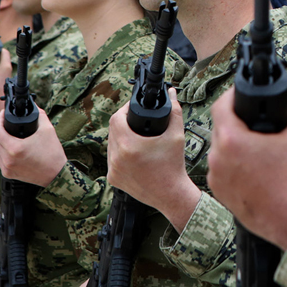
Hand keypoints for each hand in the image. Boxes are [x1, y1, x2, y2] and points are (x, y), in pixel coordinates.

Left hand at [0, 107, 65, 185]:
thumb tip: (33, 106)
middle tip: (6, 121)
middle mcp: (7, 160)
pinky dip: (1, 151)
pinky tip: (8, 146)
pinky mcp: (8, 174)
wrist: (56, 174)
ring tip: (7, 133)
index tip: (4, 114)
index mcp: (14, 149)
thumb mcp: (47, 129)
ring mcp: (7, 168)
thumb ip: (39, 114)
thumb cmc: (52, 154)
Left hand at [106, 91, 200, 232]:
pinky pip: (112, 158)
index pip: (116, 118)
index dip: (124, 109)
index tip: (134, 108)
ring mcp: (113, 170)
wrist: (171, 194)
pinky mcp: (113, 179)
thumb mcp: (176, 134)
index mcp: (129, 145)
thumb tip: (172, 93)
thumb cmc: (174, 165)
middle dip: (123, 122)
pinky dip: (119, 152)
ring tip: (134, 134)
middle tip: (136, 120)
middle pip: (112, 130)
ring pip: (110, 144)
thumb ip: (174, 110)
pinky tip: (131, 151)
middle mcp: (117, 158)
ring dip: (119, 136)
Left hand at [208, 89, 286, 248]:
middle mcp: (218, 159)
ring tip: (258, 146)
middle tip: (256, 121)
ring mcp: (217, 179)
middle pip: (220, 128)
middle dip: (236, 121)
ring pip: (221, 151)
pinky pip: (223, 171)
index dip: (231, 95)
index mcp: (232, 140)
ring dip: (235, 144)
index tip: (241, 94)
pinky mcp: (222, 195)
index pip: (221, 106)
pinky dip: (235, 165)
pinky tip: (255, 168)